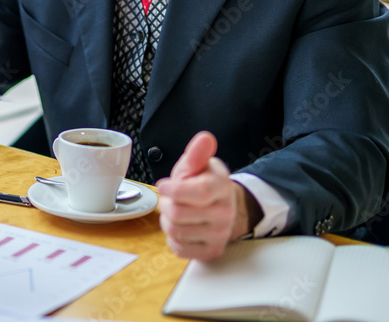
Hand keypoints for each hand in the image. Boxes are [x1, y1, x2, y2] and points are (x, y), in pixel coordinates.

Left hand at [156, 131, 250, 260]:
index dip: (174, 190)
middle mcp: (225, 212)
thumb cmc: (202, 182)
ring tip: (176, 212)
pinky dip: (173, 239)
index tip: (163, 185)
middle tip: (171, 199)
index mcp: (222, 186)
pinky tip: (181, 228)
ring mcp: (220, 234)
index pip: (199, 192)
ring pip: (175, 231)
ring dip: (167, 221)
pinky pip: (179, 249)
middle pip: (178, 213)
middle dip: (166, 204)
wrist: (220, 206)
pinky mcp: (212, 251)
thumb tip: (205, 138)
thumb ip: (197, 153)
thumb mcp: (197, 164)